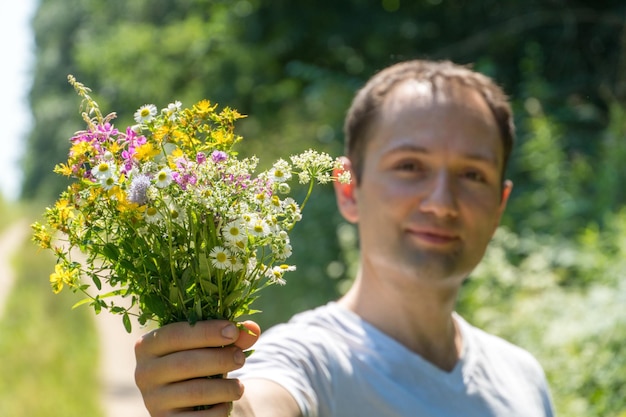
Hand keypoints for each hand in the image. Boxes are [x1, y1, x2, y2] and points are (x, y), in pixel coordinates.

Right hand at [135, 320, 260, 415]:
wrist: (186, 402)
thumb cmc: (199, 363)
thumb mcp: (211, 345)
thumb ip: (232, 335)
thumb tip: (253, 330)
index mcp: (148, 345)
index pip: (176, 334)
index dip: (206, 331)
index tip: (233, 331)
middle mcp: (143, 372)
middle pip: (186, 363)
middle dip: (220, 359)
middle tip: (241, 359)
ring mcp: (152, 400)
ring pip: (195, 391)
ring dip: (225, 388)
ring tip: (240, 387)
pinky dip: (219, 410)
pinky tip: (226, 404)